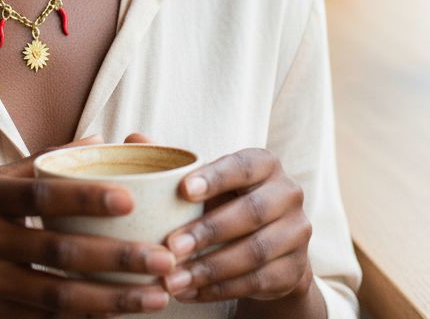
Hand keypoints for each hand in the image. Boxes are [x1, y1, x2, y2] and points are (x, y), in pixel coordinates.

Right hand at [0, 136, 175, 317]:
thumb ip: (37, 166)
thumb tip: (98, 141)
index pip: (40, 192)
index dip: (85, 195)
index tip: (128, 196)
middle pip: (58, 251)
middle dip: (117, 258)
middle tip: (164, 259)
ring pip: (57, 298)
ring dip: (111, 299)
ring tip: (155, 297)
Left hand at [158, 147, 314, 305]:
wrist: (269, 245)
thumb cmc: (224, 200)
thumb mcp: (205, 181)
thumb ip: (171, 162)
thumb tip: (133, 138)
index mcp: (265, 163)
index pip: (242, 166)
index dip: (215, 178)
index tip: (183, 190)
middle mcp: (288, 193)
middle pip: (251, 213)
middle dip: (208, 231)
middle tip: (171, 246)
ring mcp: (297, 233)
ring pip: (254, 252)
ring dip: (210, 268)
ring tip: (173, 278)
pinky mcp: (295, 269)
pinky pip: (257, 282)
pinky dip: (220, 289)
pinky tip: (190, 292)